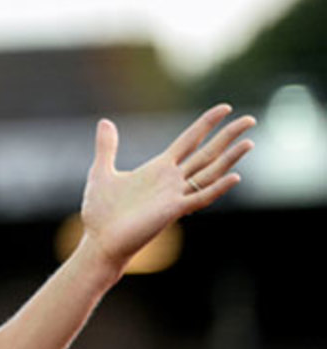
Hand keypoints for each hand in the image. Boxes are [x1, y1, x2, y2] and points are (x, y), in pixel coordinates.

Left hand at [80, 104, 255, 267]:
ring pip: (209, 173)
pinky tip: (234, 177)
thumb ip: (107, 147)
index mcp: (159, 168)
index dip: (206, 123)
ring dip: (229, 158)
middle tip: (250, 119)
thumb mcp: (102, 171)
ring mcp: (175, 196)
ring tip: (249, 142)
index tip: (225, 107)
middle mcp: (172, 180)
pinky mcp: (172, 211)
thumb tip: (105, 121)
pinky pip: (200, 198)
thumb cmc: (101, 212)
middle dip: (228, 136)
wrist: (99, 241)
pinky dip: (217, 188)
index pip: (190, 140)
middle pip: (207, 153)